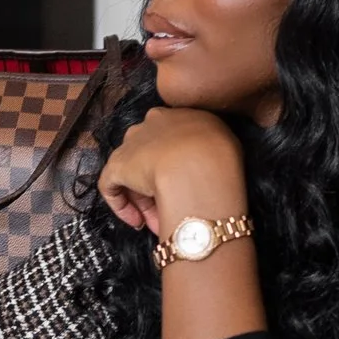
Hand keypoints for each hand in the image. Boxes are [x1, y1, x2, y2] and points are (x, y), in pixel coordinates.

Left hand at [97, 108, 247, 239]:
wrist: (198, 163)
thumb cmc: (221, 156)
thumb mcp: (227, 145)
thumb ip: (212, 152)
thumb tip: (203, 170)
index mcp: (181, 116)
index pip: (173, 142)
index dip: (177, 168)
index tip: (187, 188)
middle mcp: (153, 123)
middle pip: (151, 156)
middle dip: (159, 185)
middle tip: (171, 208)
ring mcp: (132, 143)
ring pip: (134, 173)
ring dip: (144, 199)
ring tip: (157, 221)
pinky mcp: (117, 164)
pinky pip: (111, 185)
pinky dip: (122, 205)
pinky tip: (137, 221)